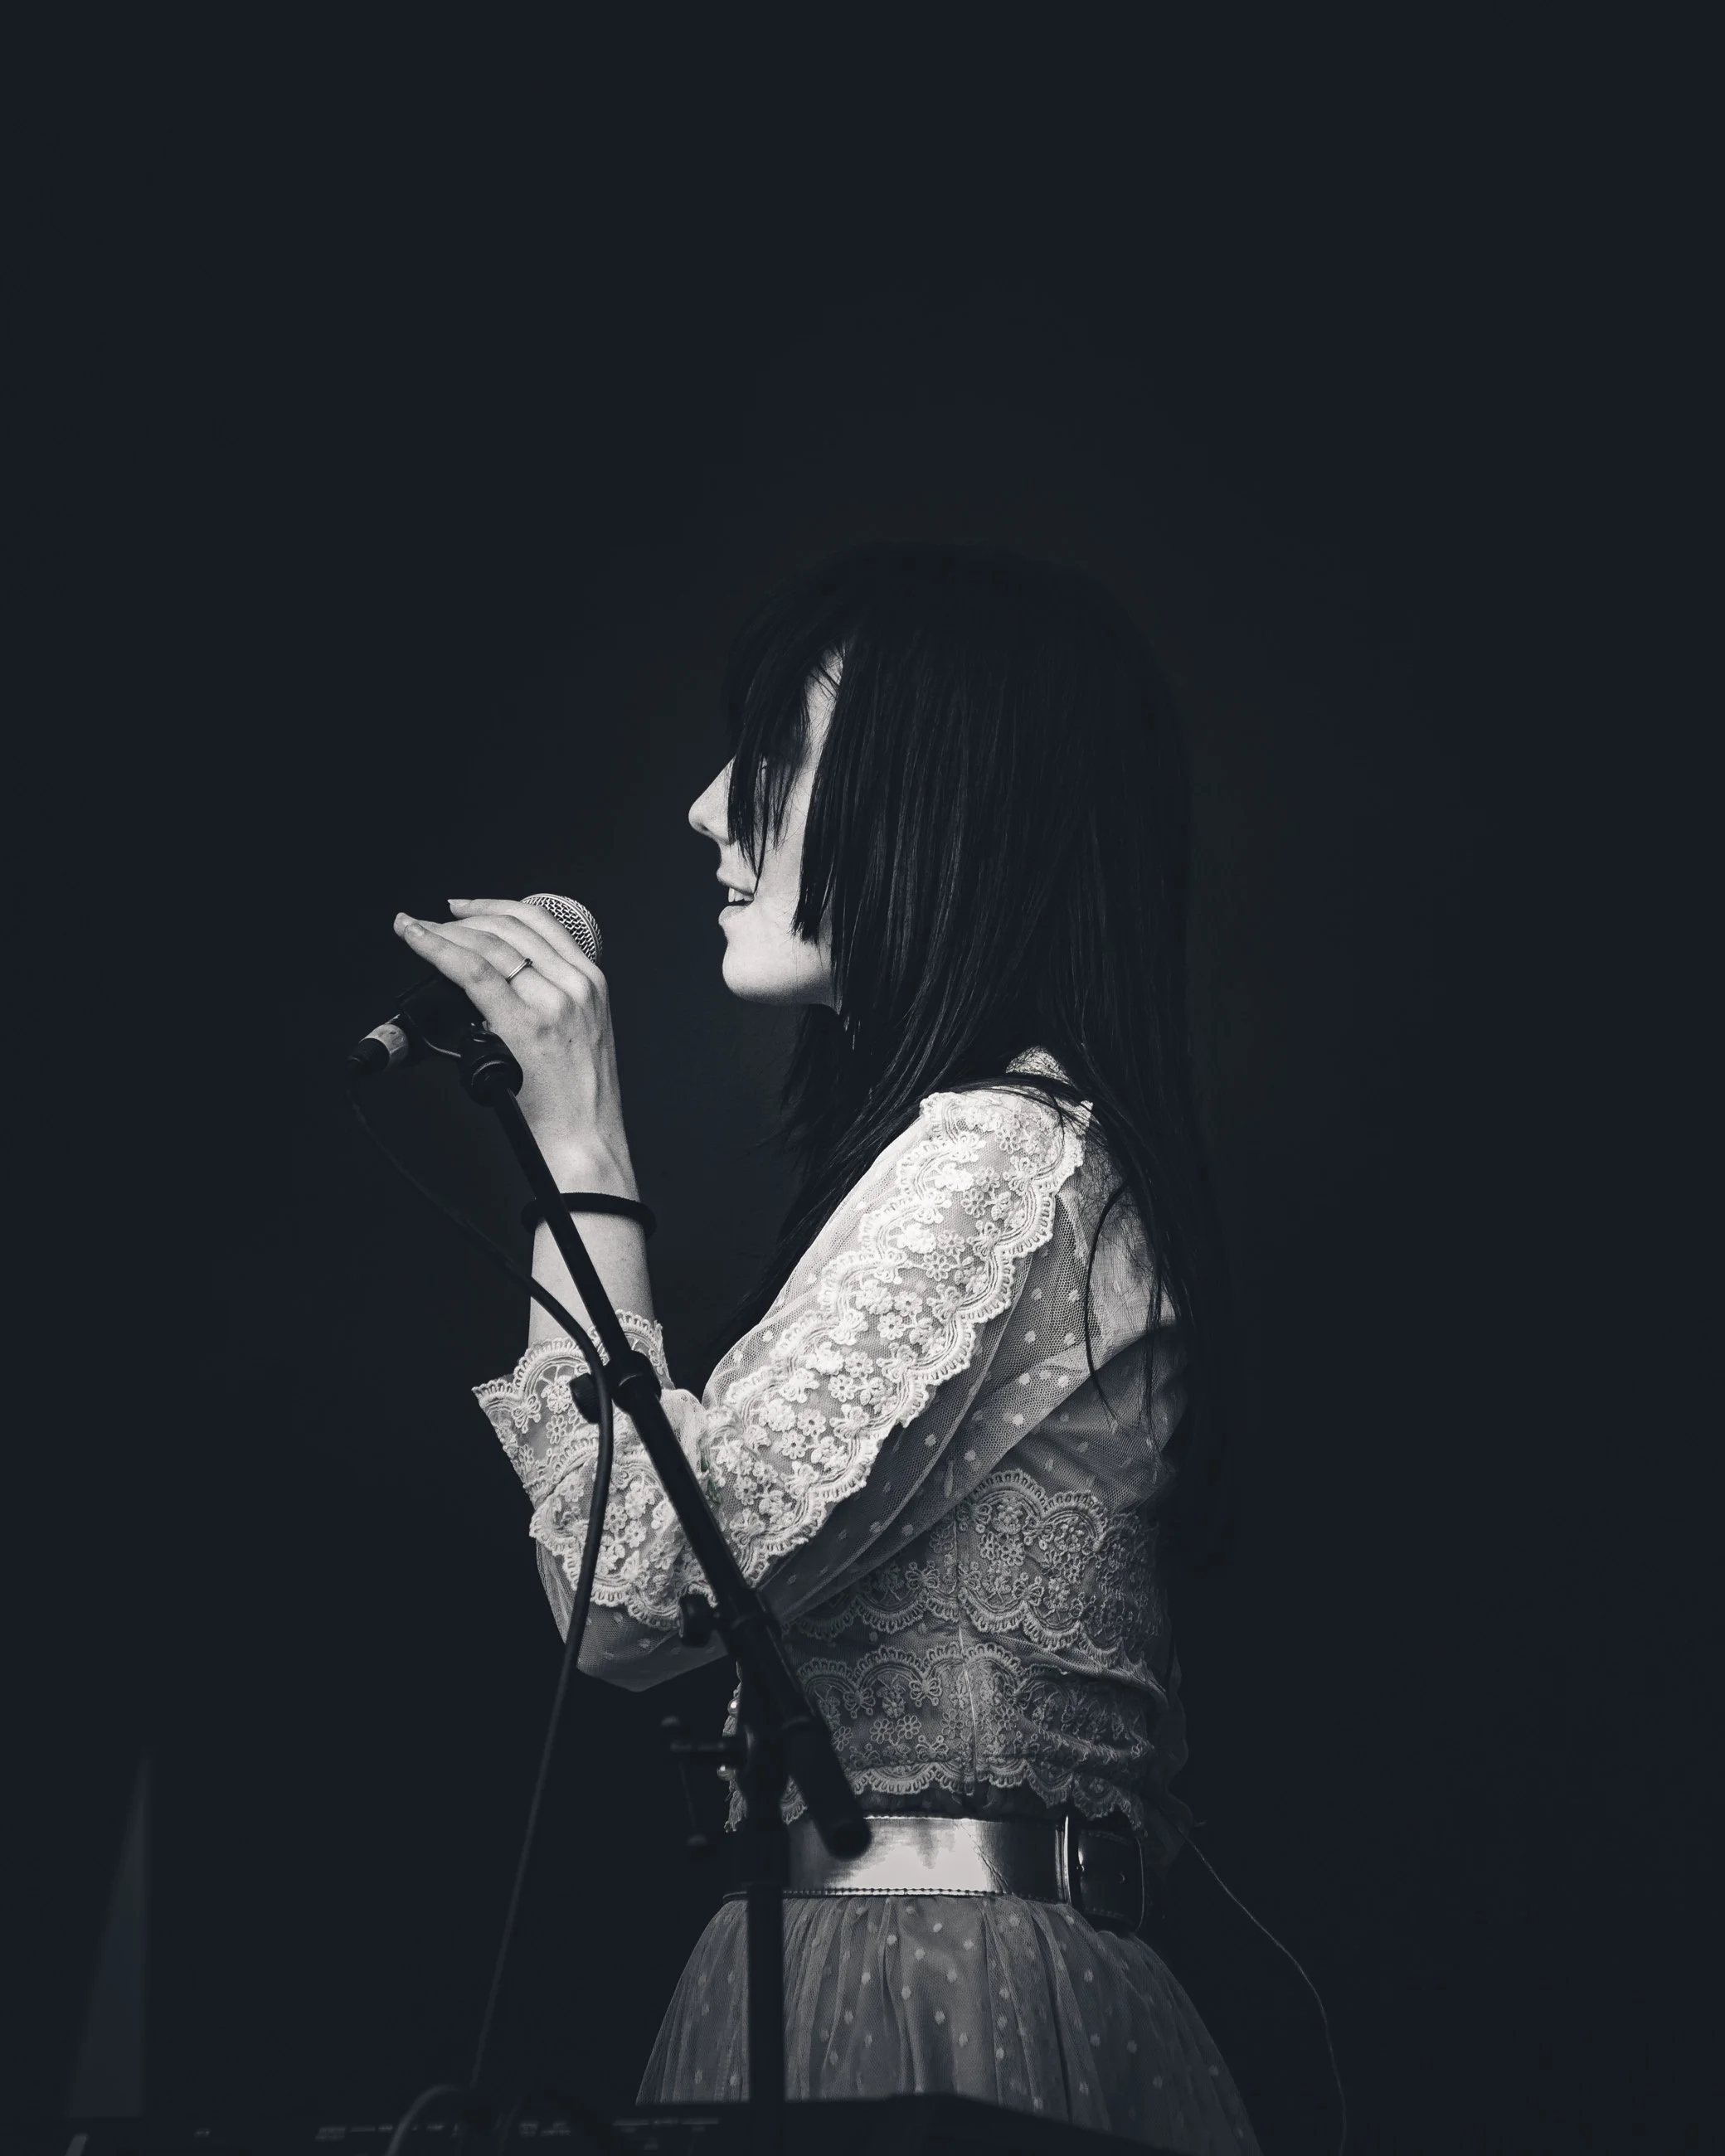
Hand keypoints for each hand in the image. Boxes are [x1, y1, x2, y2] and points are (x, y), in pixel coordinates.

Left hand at [393, 898, 637, 1188]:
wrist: (588, 1138)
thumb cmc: (580, 1099)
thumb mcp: (581, 1034)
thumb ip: (552, 1001)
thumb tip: (503, 983)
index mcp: (591, 982)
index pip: (539, 924)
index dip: (494, 907)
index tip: (465, 908)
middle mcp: (576, 985)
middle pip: (511, 928)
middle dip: (463, 919)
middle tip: (433, 924)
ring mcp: (553, 1003)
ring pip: (488, 946)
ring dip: (444, 932)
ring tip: (417, 931)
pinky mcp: (526, 1025)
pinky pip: (472, 972)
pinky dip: (437, 949)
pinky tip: (416, 939)